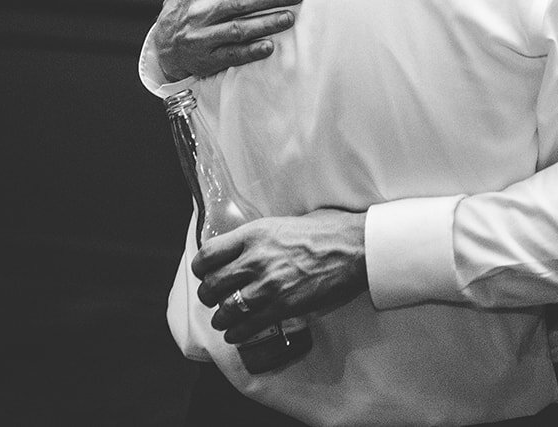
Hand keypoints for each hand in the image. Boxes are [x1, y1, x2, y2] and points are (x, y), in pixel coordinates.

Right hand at [153, 0, 301, 81]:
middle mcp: (199, 10)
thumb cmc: (182, 1)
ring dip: (266, 24)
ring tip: (289, 17)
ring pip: (238, 29)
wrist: (162, 46)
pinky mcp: (207, 59)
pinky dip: (250, 52)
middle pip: (239, 0)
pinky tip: (270, 47)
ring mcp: (202, 36)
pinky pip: (231, 55)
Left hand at [194, 210, 366, 342]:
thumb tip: (248, 248)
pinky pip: (247, 327)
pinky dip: (237, 334)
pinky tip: (237, 334)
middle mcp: (255, 259)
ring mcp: (268, 285)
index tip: (204, 273)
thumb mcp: (287, 223)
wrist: (357, 248)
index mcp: (254, 234)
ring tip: (225, 320)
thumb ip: (262, 237)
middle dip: (208, 296)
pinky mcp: (282, 306)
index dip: (200, 268)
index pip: (208, 254)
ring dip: (221, 319)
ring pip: (225, 311)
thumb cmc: (329, 231)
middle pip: (211, 285)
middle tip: (214, 299)